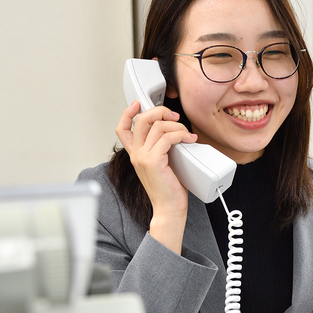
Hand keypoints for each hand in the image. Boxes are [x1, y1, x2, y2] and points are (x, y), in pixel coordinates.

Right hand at [115, 101, 196, 251]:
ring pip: (157, 126)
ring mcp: (143, 157)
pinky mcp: (153, 161)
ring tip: (187, 133)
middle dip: (160, 111)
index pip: (122, 129)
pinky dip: (181, 134)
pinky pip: (167, 138)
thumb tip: (175, 131)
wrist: (169, 208)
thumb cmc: (169, 189)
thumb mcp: (163, 164)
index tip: (137, 103)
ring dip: (176, 125)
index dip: (127, 113)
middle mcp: (136, 154)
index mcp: (136, 154)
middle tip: (174, 116)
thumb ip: (162, 148)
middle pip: (141, 120)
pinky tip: (189, 139)